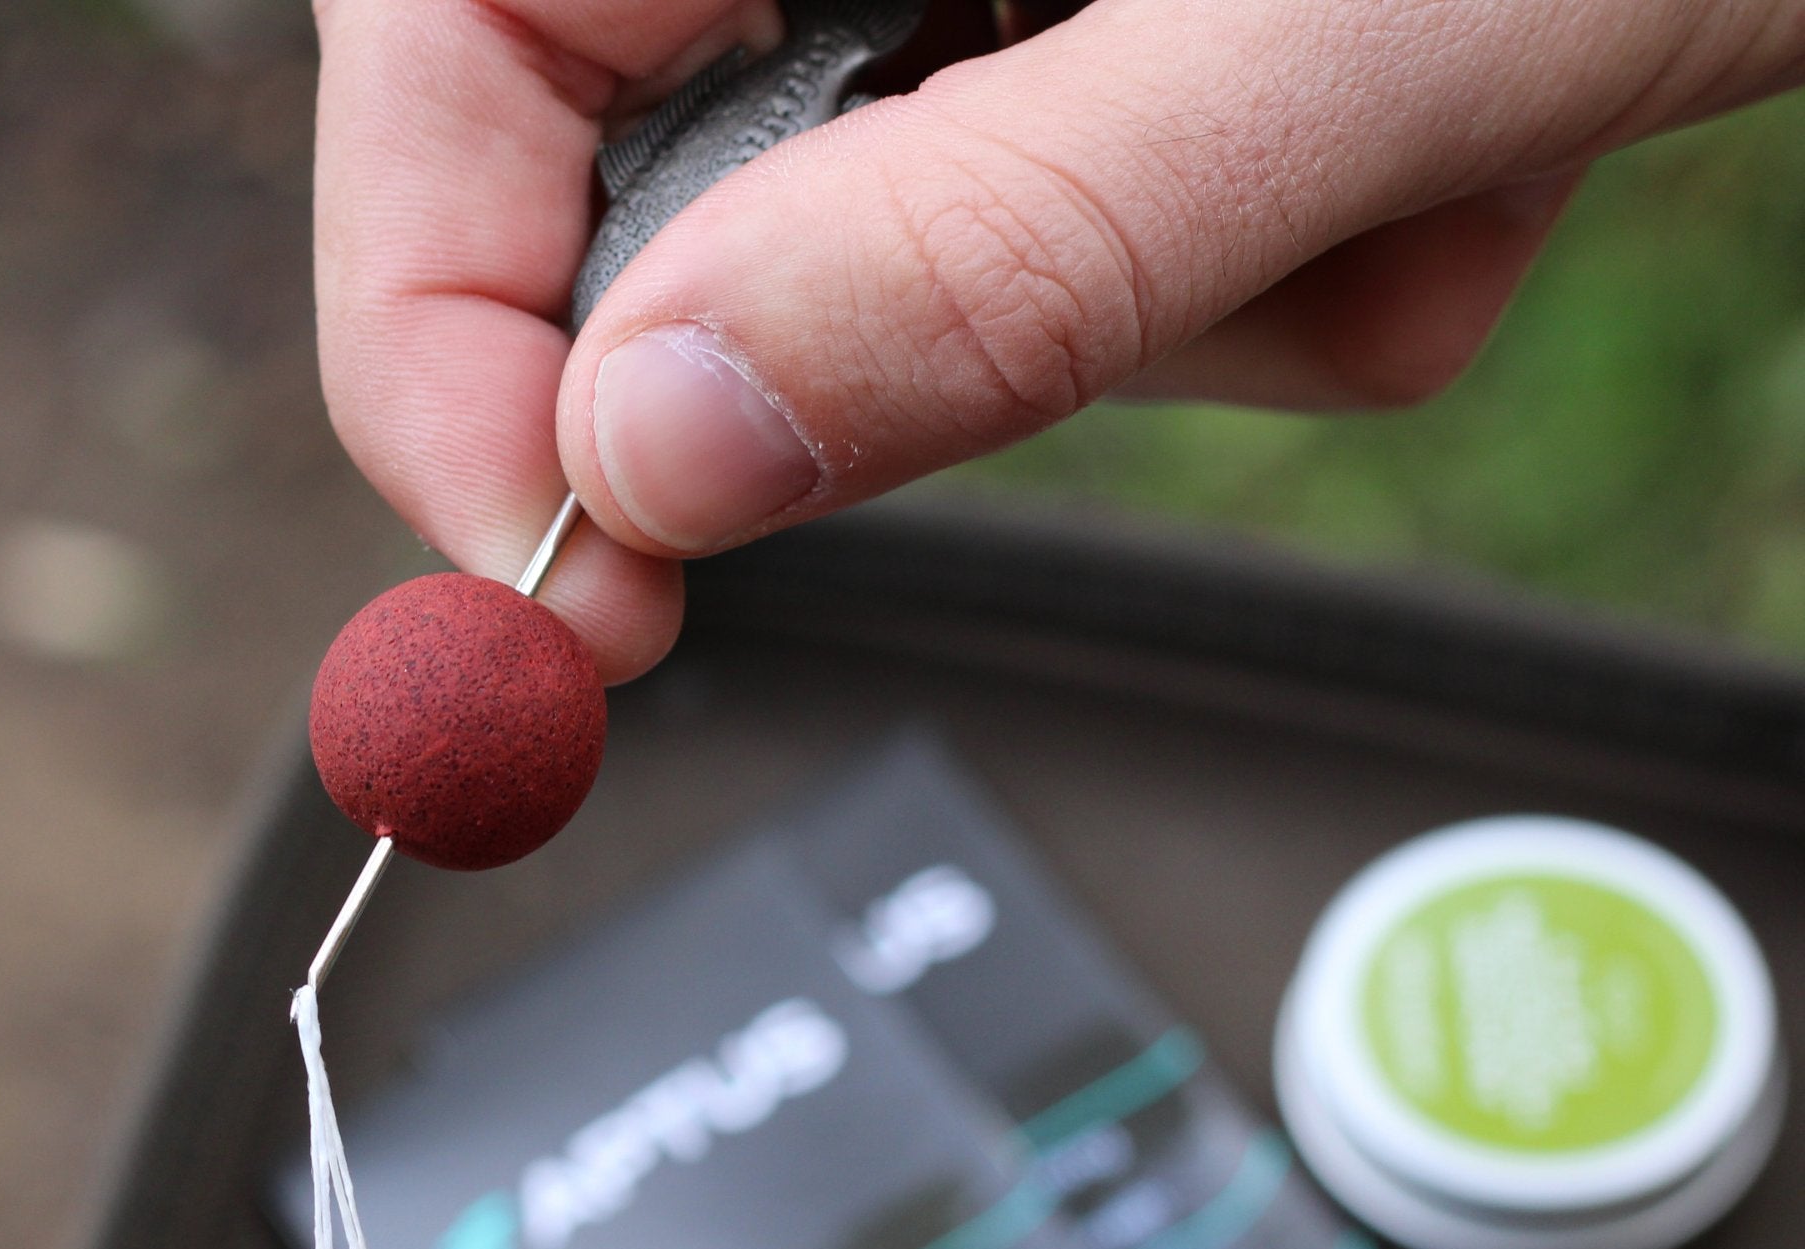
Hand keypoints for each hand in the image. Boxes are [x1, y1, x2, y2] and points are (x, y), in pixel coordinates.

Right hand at [312, 0, 1804, 677]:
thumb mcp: (1345, 24)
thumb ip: (989, 248)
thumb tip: (651, 458)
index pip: (441, 59)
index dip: (441, 345)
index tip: (554, 587)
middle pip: (659, 194)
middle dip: (922, 330)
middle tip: (1147, 306)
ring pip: (899, 273)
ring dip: (1153, 313)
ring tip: (1386, 170)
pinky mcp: (1087, 54)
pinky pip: (1066, 271)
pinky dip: (1254, 291)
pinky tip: (1414, 166)